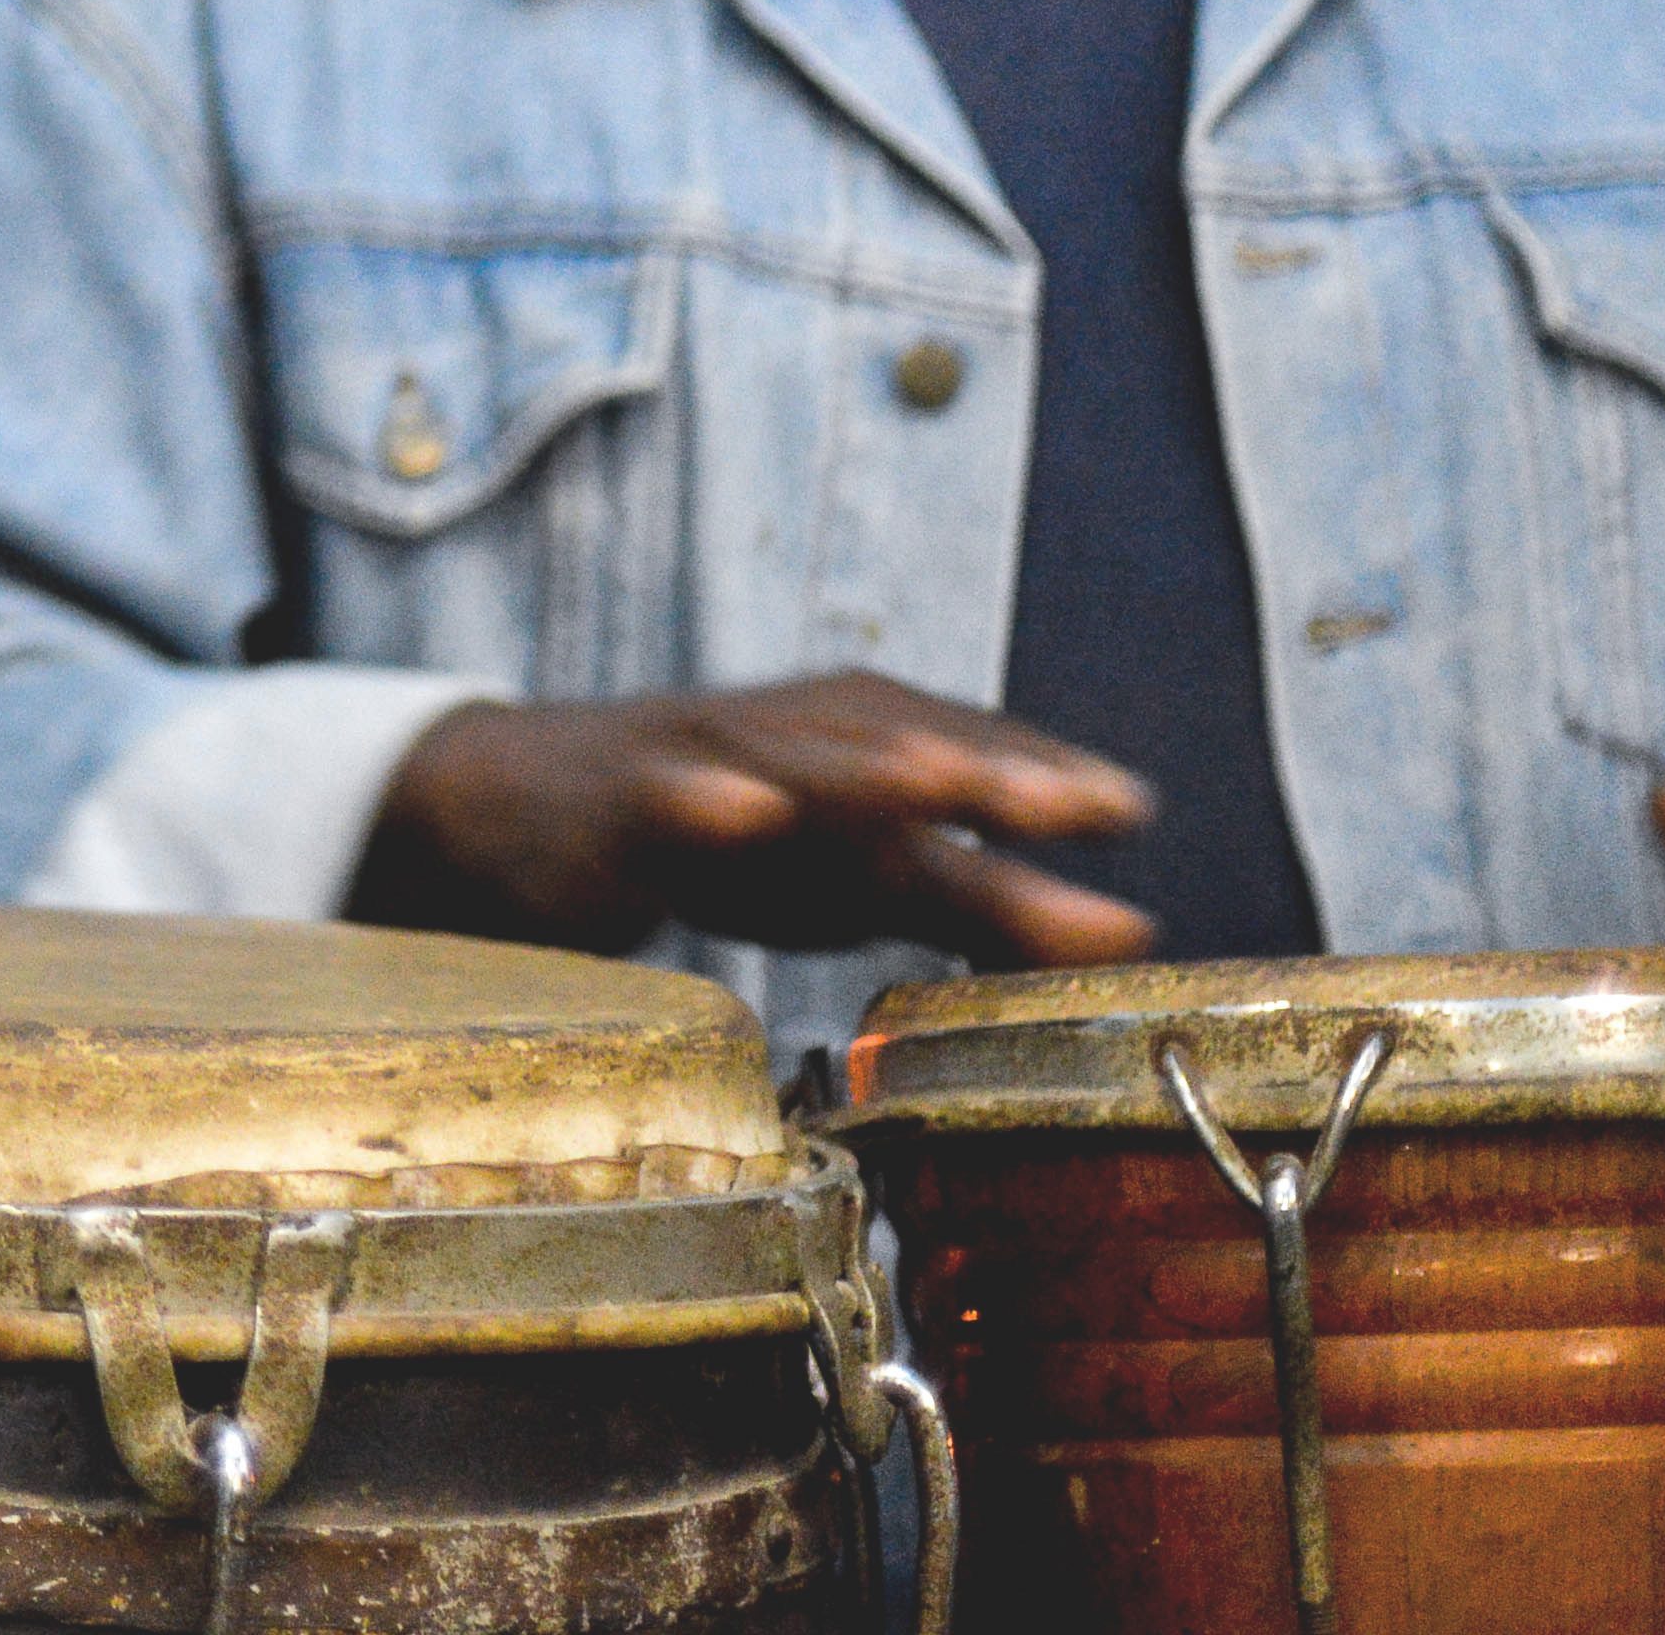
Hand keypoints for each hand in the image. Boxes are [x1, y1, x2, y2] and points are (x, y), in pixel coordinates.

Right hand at [348, 673, 1162, 965]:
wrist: (524, 805)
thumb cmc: (728, 839)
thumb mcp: (862, 878)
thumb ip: (986, 901)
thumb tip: (1141, 929)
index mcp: (861, 741)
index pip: (969, 748)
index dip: (1046, 776)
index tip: (1131, 809)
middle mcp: (793, 735)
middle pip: (899, 746)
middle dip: (987, 771)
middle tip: (1078, 802)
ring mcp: (703, 760)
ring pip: (793, 761)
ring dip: (865, 771)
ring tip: (940, 783)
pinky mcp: (617, 802)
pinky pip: (664, 797)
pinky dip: (707, 799)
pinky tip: (748, 812)